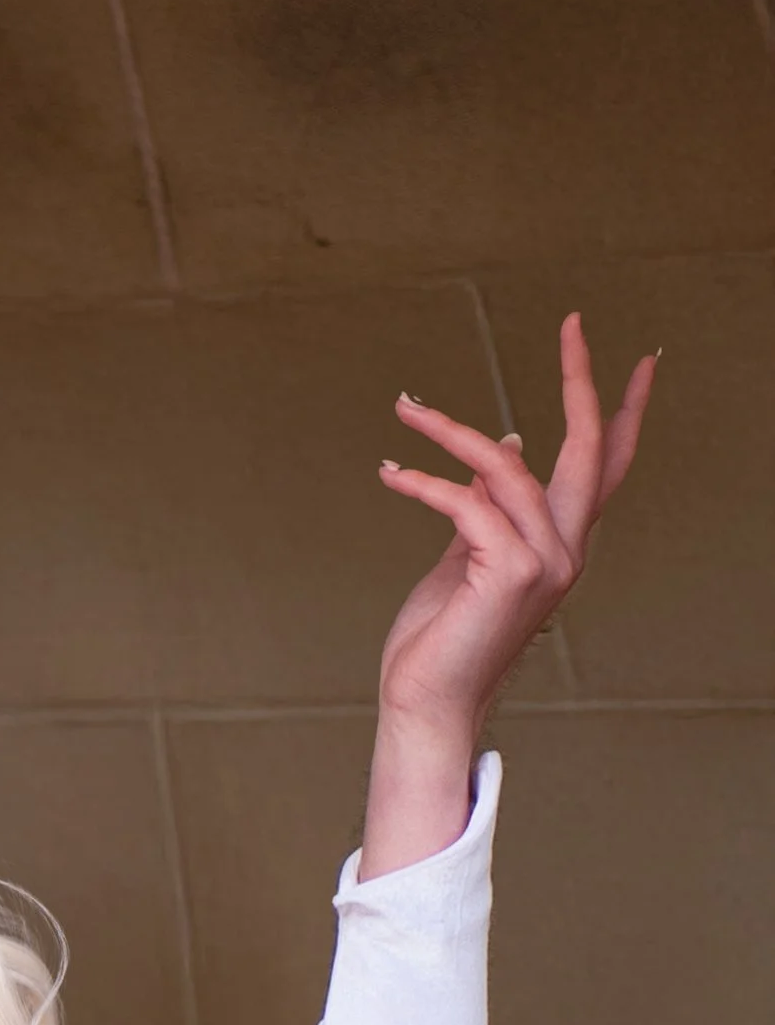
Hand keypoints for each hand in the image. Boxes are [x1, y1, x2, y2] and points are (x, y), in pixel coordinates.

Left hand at [359, 312, 654, 874]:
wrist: (425, 702)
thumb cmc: (439, 637)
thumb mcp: (466, 556)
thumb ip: (487, 506)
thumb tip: (508, 445)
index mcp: (561, 545)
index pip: (605, 467)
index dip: (623, 410)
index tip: (635, 358)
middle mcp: (567, 550)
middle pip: (588, 448)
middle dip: (582, 380)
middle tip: (573, 322)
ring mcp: (546, 562)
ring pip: (507, 463)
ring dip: (449, 430)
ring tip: (404, 409)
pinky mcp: (511, 570)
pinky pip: (467, 499)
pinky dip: (423, 481)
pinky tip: (390, 474)